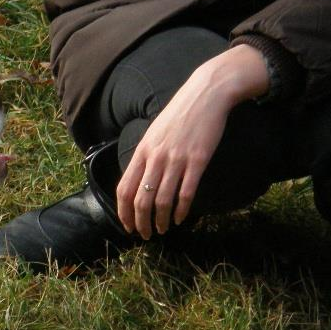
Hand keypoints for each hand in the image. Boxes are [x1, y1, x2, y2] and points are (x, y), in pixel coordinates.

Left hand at [115, 44, 270, 239]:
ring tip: (162, 229)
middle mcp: (156, 157)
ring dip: (160, 220)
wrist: (206, 94)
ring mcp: (177, 159)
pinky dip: (181, 210)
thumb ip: (145, 157)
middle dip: (141, 222)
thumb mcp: (154, 133)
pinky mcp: (198, 161)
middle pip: (141, 200)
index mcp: (142, 151)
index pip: (125, 188)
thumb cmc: (180, 115)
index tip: (127, 225)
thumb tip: (138, 181)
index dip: (123, 211)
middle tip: (145, 235)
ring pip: (162, 200)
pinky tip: (180, 218)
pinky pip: (186, 193)